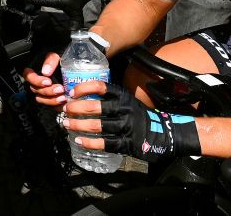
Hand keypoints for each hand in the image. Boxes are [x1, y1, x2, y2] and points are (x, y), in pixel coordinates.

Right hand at [24, 52, 66, 105]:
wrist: (73, 67)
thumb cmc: (62, 58)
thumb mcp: (56, 55)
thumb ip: (50, 60)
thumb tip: (45, 72)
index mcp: (35, 70)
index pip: (28, 76)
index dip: (36, 80)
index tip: (48, 81)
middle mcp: (37, 82)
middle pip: (36, 90)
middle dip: (48, 91)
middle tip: (60, 89)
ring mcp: (43, 92)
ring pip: (41, 99)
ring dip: (52, 100)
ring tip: (63, 97)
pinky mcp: (51, 99)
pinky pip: (50, 106)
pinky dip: (57, 106)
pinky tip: (65, 102)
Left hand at [62, 81, 201, 159]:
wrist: (165, 134)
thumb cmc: (140, 116)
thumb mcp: (128, 101)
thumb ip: (110, 99)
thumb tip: (82, 98)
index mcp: (123, 96)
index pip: (101, 86)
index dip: (84, 88)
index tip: (72, 92)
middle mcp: (124, 109)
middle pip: (94, 107)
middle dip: (76, 108)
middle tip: (65, 110)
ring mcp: (125, 127)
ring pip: (96, 125)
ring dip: (78, 125)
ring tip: (66, 124)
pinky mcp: (127, 144)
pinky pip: (104, 143)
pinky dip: (89, 142)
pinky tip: (78, 141)